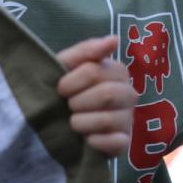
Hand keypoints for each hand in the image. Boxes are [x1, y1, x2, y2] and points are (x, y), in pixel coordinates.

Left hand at [56, 35, 134, 155]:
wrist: (54, 123)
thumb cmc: (63, 90)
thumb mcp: (66, 66)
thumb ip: (87, 51)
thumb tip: (114, 39)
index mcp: (116, 72)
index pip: (95, 72)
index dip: (71, 82)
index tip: (60, 89)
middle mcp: (128, 94)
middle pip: (106, 94)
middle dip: (78, 102)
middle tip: (68, 107)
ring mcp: (128, 120)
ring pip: (109, 120)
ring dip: (82, 123)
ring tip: (73, 124)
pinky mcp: (124, 144)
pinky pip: (116, 143)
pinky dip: (96, 142)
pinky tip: (86, 140)